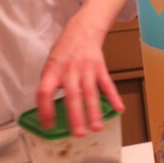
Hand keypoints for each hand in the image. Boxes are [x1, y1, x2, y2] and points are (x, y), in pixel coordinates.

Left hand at [36, 0, 128, 135]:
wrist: (82, 29)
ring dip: (94, 111)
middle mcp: (69, 70)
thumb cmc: (64, 50)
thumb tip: (50, 110)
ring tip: (97, 127)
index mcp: (52, 71)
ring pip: (90, 93)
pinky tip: (118, 109)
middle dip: (76, 116)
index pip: (44, 92)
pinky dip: (114, 96)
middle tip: (78, 133)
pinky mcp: (100, 67)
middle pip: (72, 96)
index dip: (45, 110)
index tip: (49, 125)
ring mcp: (86, 69)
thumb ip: (50, 84)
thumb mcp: (50, 64)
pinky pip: (107, 84)